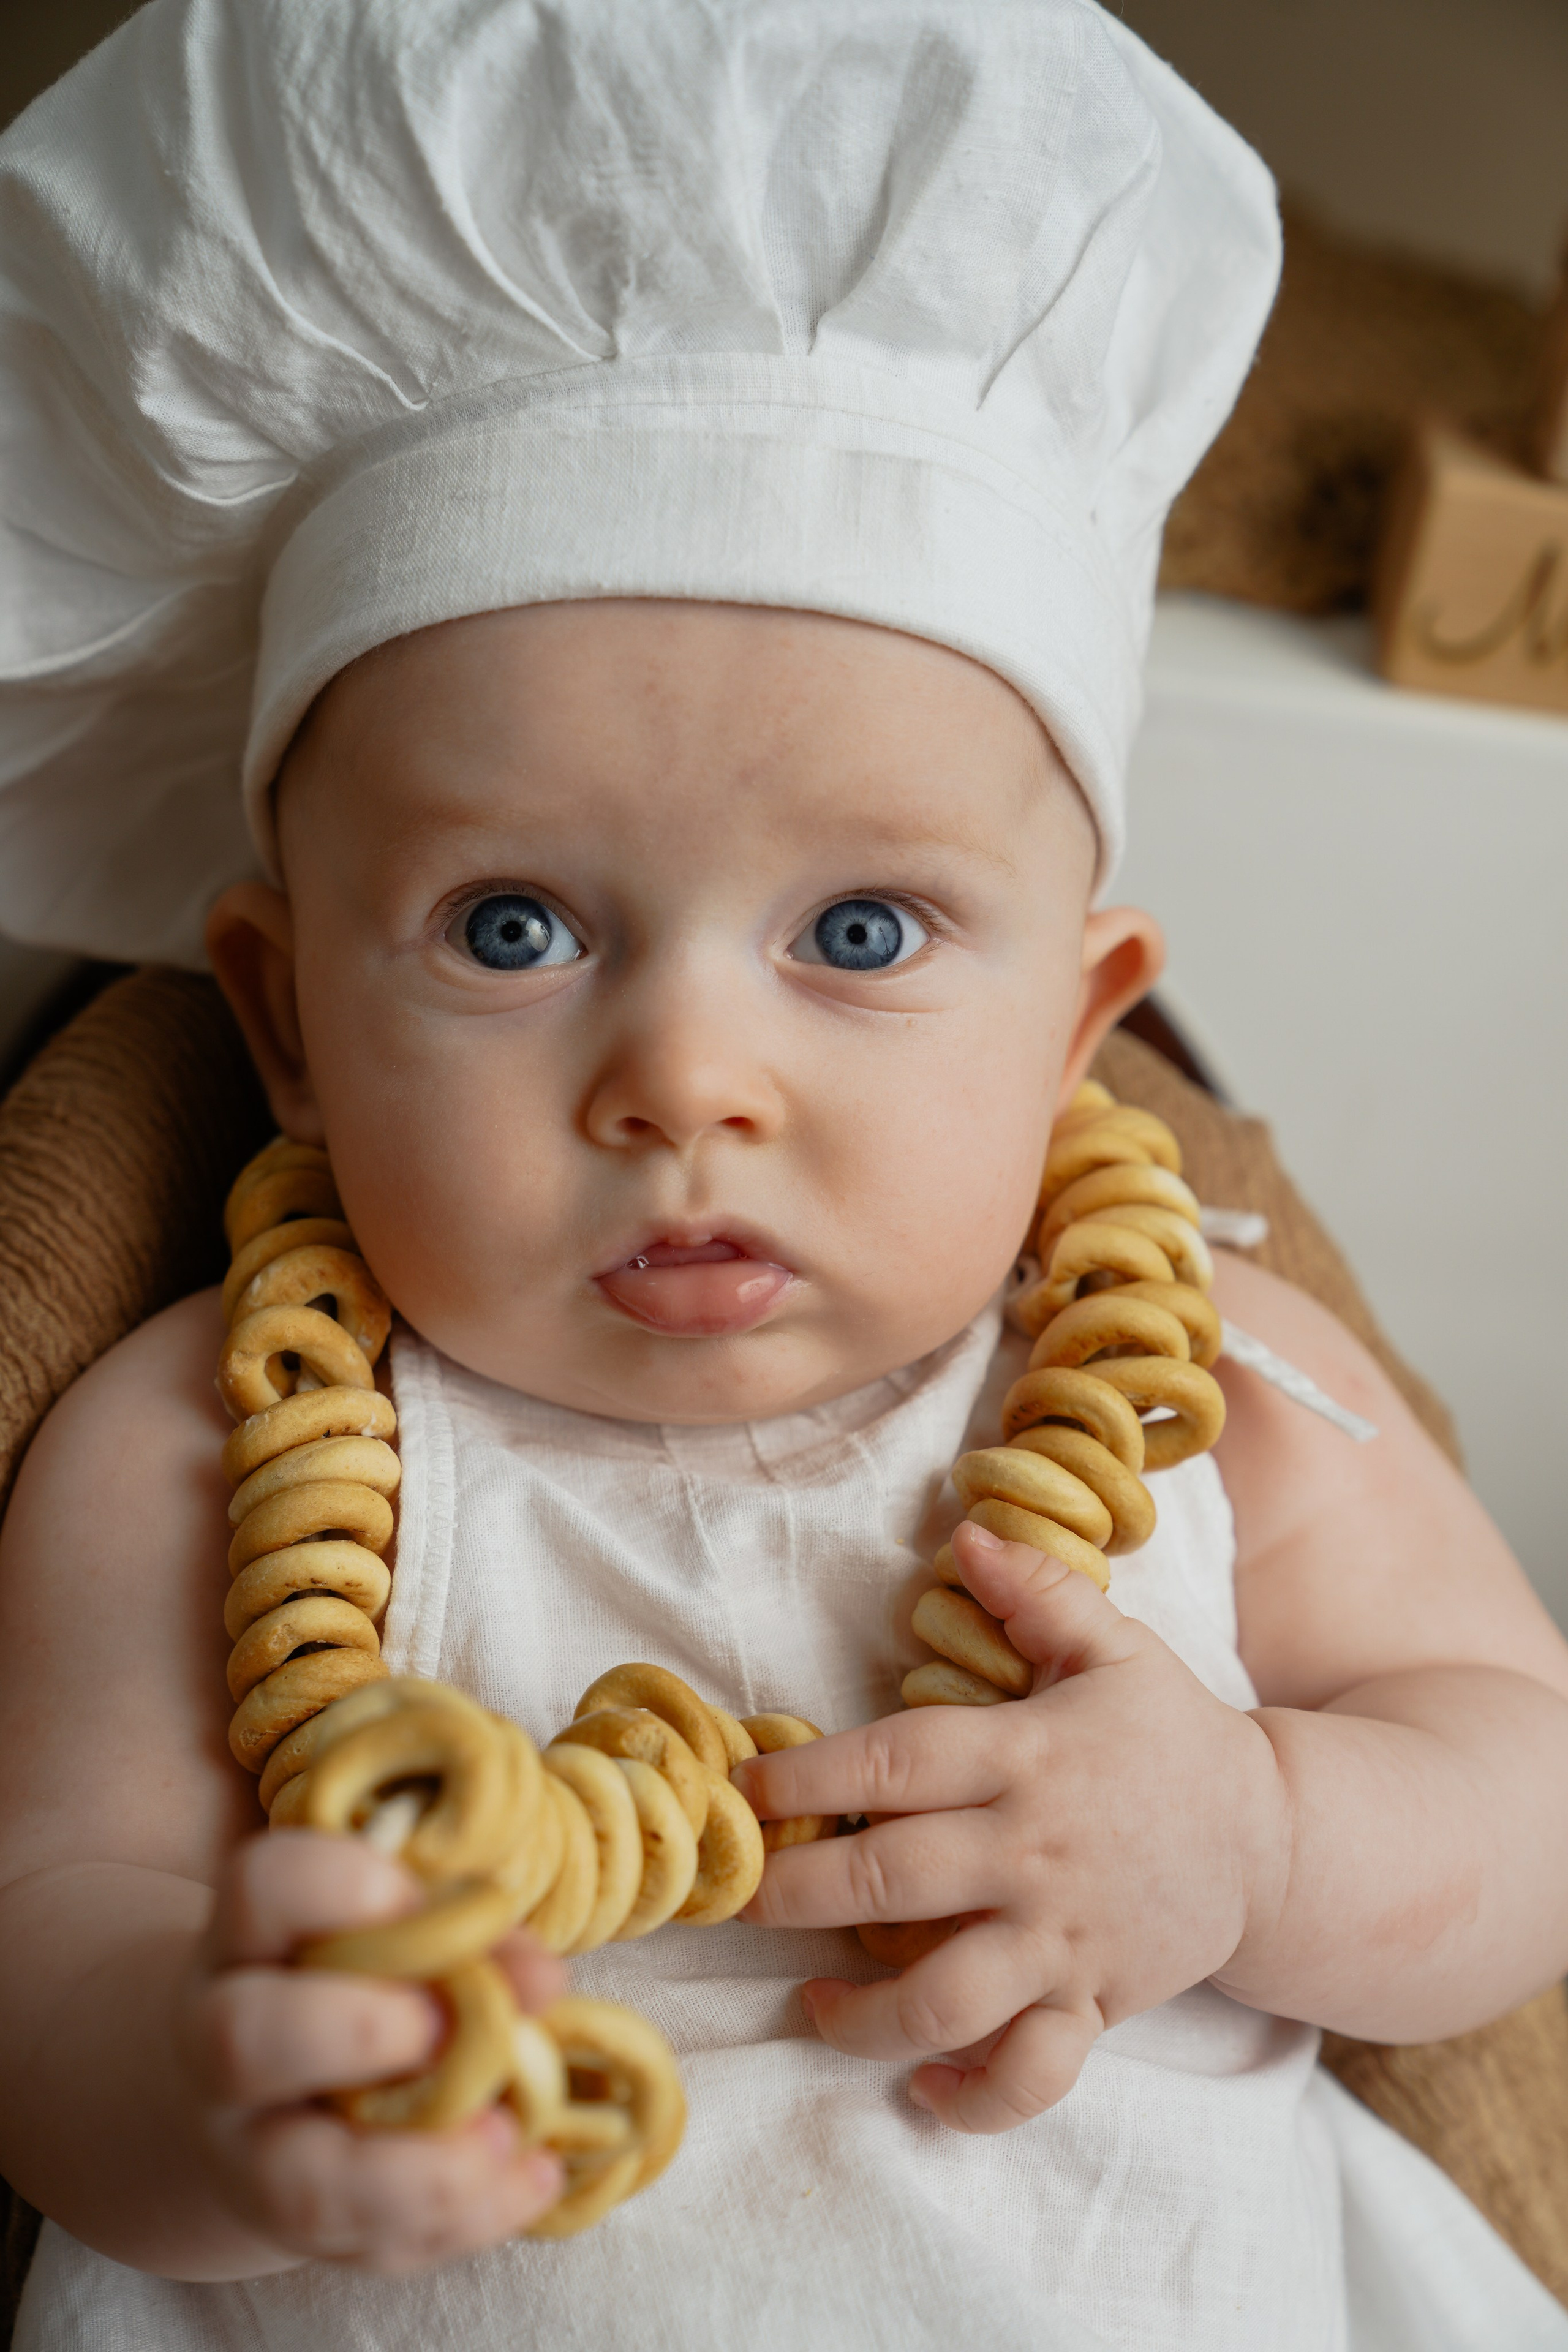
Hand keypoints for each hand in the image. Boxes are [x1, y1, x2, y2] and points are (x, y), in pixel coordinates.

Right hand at [178, 1831, 566, 2271]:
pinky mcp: (302, 2230)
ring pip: (298, 2180)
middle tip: (452, 2027)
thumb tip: (540, 1978)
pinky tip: (534, 2177)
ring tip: (506, 2133)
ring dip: (421, 2168)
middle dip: (364, 2030)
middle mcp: (223, 2042)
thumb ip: (467, 1936)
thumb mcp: (396, 1932)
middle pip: (245, 2037)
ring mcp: (251, 2149)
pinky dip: (469, 2217)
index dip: (346, 1889)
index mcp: (250, 1937)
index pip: (262, 1889)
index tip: (418, 1900)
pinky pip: (371, 2246)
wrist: (271, 2090)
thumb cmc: (357, 1977)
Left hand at [733, 1520, 1285, 2134]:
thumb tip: (969, 1530)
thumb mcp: (1114, 1646)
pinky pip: (1030, 2073)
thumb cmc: (1171, 1734)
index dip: (807, 1778)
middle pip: (891, 1885)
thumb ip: (1038, 1590)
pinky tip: (923, 2082)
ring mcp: (1064, 1940)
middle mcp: (1033, 1854)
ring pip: (946, 1998)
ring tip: (812, 2003)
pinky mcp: (1095, 2004)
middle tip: (736, 1899)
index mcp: (1025, 1758)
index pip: (893, 1766)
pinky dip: (974, 2095)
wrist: (1273, 1838)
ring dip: (863, 2014)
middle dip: (796, 1897)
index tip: (743, 1790)